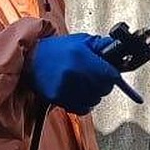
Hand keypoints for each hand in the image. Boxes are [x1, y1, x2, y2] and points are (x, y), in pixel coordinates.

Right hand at [24, 33, 142, 114]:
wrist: (30, 59)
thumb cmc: (56, 50)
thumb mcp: (82, 41)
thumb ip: (102, 46)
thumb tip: (119, 50)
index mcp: (81, 57)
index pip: (111, 74)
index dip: (113, 75)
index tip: (113, 75)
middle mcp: (74, 73)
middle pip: (105, 88)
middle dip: (104, 83)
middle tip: (96, 77)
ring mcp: (65, 88)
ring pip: (95, 100)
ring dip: (94, 94)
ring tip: (85, 84)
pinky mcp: (58, 99)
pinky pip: (83, 108)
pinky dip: (84, 103)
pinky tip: (79, 94)